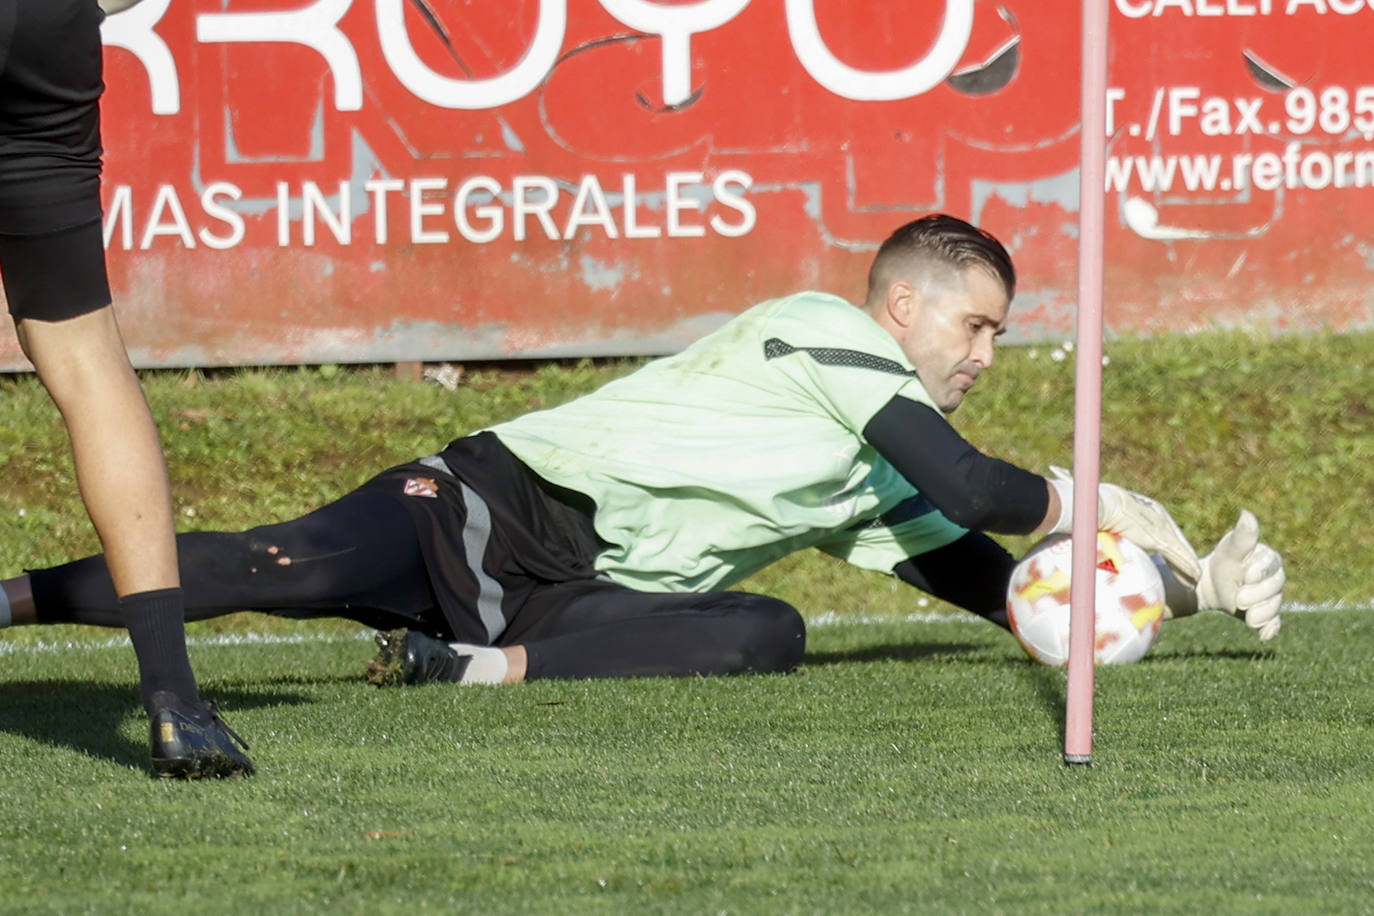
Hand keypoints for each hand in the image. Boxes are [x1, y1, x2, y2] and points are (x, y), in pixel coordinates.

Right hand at [1048, 466, 1200, 580]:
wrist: (1096, 504)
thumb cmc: (1091, 505)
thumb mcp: (1089, 508)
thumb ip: (1081, 504)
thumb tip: (1058, 480)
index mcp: (1145, 508)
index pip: (1159, 526)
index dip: (1166, 539)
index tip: (1169, 550)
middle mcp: (1156, 514)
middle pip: (1173, 536)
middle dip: (1181, 553)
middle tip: (1189, 568)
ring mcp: (1159, 524)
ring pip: (1178, 547)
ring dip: (1186, 564)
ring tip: (1195, 578)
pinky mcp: (1159, 535)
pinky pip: (1175, 554)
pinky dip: (1184, 566)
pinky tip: (1193, 578)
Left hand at [1195, 510, 1284, 640]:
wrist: (1208, 586)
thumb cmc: (1221, 563)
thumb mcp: (1230, 551)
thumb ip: (1242, 537)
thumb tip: (1247, 513)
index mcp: (1269, 559)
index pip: (1273, 567)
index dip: (1259, 573)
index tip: (1244, 576)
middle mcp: (1275, 578)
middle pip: (1275, 589)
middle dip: (1256, 595)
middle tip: (1238, 599)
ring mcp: (1272, 597)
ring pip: (1274, 607)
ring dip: (1260, 613)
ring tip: (1244, 613)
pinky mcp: (1266, 614)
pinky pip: (1275, 624)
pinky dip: (1270, 630)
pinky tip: (1263, 636)